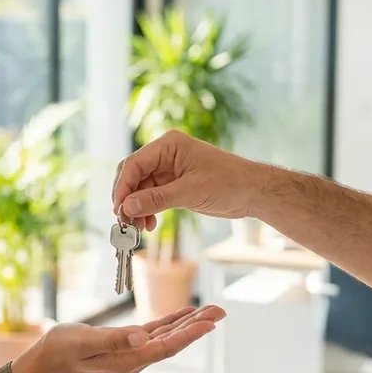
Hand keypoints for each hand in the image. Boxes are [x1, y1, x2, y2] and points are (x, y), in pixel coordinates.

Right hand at [10, 305, 225, 372]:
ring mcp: (133, 351)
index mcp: (130, 359)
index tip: (210, 323)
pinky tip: (185, 314)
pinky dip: (172, 322)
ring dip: (190, 323)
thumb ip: (114, 340)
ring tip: (211, 310)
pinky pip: (156, 332)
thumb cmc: (63, 348)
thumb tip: (143, 337)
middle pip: (174, 341)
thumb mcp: (86, 341)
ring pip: (168, 335)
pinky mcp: (127, 343)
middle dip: (198, 326)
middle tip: (222, 311)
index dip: (189, 334)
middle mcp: (136, 358)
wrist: (49, 358)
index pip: (167, 345)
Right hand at [112, 130, 258, 230]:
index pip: (135, 164)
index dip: (123, 187)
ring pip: (140, 188)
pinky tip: (149, 224)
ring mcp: (169, 169)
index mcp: (169, 145)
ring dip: (136, 207)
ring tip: (137, 227)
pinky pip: (151, 196)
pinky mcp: (174, 184)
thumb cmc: (229, 183)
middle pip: (133, 175)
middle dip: (127, 198)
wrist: (253, 192)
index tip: (118, 209)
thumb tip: (127, 207)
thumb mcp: (190, 192)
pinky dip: (147, 209)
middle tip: (124, 220)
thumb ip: (156, 199)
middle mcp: (166, 154)